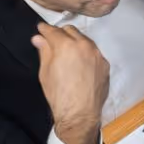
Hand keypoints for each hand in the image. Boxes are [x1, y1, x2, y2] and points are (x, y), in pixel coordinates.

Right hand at [33, 22, 108, 143]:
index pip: (53, 31)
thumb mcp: (45, 72)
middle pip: (70, 30)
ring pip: (84, 39)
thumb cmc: (59, 95)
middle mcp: (84, 45)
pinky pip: (93, 52)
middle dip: (60, 33)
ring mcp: (97, 54)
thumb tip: (39, 38)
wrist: (80, 114)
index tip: (41, 29)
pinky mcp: (105, 64)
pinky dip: (85, 53)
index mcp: (66, 45)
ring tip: (67, 52)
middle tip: (53, 41)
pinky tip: (79, 63)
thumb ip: (44, 51)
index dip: (44, 29)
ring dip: (74, 41)